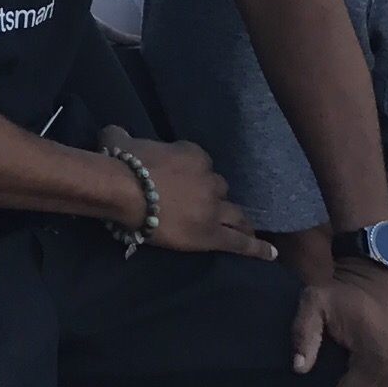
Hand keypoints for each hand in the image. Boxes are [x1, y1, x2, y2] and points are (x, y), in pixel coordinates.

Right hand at [102, 128, 273, 260]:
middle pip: (220, 189)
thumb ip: (123, 135)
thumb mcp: (119, 140)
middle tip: (203, 204)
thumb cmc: (122, 163)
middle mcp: (210, 180)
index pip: (202, 163)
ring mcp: (214, 209)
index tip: (184, 178)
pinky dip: (256, 248)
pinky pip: (240, 243)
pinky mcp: (212, 234)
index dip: (194, 172)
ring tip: (243, 227)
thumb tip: (117, 132)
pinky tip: (270, 253)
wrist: (123, 190)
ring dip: (238, 219)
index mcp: (194, 155)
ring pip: (235, 214)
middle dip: (214, 195)